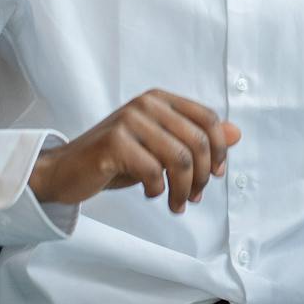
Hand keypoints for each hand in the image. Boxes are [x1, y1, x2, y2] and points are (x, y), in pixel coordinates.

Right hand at [28, 90, 242, 212]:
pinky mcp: (113, 142)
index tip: (216, 175)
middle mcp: (146, 104)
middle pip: (198, 141)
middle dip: (203, 176)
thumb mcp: (161, 147)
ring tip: (178, 204)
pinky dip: (158, 190)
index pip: (208, 118)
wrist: (66, 170)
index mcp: (160, 99)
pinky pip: (153, 171)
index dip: (220, 149)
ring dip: (184, 189)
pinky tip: (151, 194)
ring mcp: (129, 120)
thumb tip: (237, 133)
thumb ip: (196, 138)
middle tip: (194, 197)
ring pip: (180, 159)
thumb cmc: (117, 159)